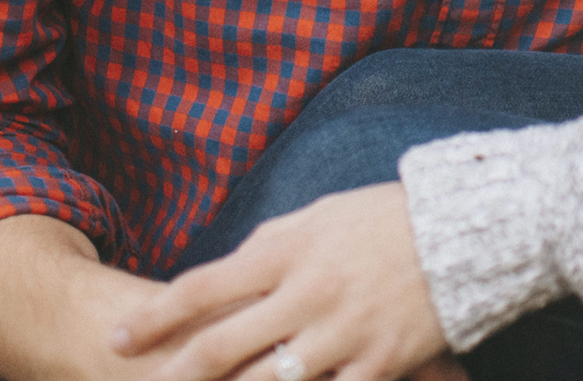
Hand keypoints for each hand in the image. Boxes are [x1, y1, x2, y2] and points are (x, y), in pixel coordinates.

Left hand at [112, 184, 449, 380]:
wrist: (466, 229)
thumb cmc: (383, 218)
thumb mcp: (317, 217)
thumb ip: (267, 248)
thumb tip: (224, 280)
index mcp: (287, 249)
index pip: (203, 286)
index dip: (154, 318)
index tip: (116, 339)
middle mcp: (307, 293)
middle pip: (222, 347)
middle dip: (175, 375)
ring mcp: (342, 333)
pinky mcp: (379, 364)